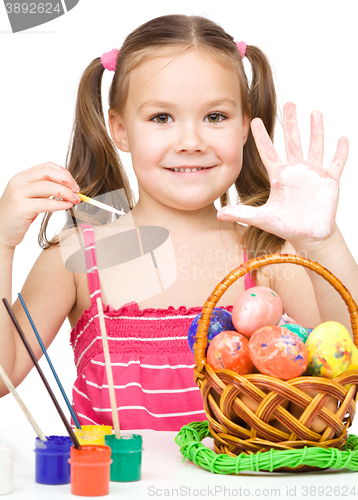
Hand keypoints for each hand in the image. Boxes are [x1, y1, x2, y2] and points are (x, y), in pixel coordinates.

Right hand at [0, 162, 80, 249]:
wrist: (0, 231)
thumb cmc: (18, 215)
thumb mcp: (30, 196)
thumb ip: (44, 188)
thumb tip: (68, 186)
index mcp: (22, 176)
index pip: (47, 166)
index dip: (64, 173)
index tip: (74, 184)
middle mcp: (19, 182)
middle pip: (48, 173)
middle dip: (67, 181)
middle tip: (77, 191)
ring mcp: (18, 194)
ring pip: (48, 187)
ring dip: (66, 193)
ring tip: (75, 200)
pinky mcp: (21, 208)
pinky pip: (45, 203)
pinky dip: (59, 204)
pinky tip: (67, 206)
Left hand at [217, 103, 348, 245]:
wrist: (308, 235)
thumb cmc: (286, 225)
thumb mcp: (262, 218)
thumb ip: (241, 213)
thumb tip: (218, 215)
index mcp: (279, 176)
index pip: (268, 152)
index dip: (261, 137)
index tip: (255, 120)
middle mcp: (296, 170)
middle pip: (293, 141)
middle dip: (291, 123)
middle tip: (289, 103)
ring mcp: (313, 174)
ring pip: (315, 146)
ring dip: (316, 130)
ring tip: (315, 112)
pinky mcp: (329, 181)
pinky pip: (336, 163)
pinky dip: (340, 151)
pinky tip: (342, 138)